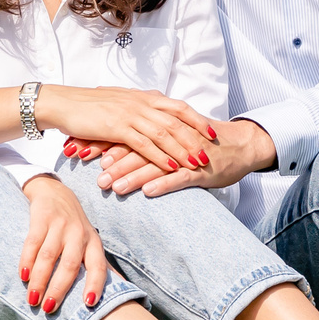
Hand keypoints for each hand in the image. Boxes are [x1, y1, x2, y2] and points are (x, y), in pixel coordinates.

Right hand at [18, 174, 108, 313]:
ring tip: (32, 299)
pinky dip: (26, 261)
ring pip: (49, 256)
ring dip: (39, 280)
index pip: (98, 266)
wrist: (54, 191)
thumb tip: (95, 300)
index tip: (88, 304)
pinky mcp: (41, 218)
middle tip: (48, 309)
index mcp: (93, 242)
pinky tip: (23, 276)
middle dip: (59, 289)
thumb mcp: (87, 240)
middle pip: (70, 265)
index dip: (95, 285)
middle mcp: (79, 233)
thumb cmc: (73, 226)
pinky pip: (33, 243)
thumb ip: (90, 264)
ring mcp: (60, 224)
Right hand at [36, 84, 219, 178]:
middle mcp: (141, 102)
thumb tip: (153, 115)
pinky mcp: (118, 127)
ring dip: (183, 150)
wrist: (63, 103)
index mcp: (143, 96)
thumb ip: (138, 108)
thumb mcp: (119, 103)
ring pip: (165, 133)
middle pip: (177, 120)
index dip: (197, 119)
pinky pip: (146, 144)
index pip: (178, 106)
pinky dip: (162, 156)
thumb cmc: (89, 106)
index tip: (212, 132)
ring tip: (198, 164)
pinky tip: (172, 166)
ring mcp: (131, 114)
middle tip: (210, 153)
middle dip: (196, 138)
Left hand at [74, 119, 274, 197]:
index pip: (126, 132)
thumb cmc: (201, 142)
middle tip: (92, 177)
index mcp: (160, 126)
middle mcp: (170, 137)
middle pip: (136, 148)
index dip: (103, 142)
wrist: (239, 145)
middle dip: (112, 162)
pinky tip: (147, 192)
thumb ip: (143, 135)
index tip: (80, 151)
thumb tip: (111, 142)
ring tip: (113, 188)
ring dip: (132, 176)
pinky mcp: (201, 169)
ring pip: (154, 164)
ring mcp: (186, 154)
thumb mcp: (170, 134)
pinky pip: (180, 177)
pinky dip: (163, 184)